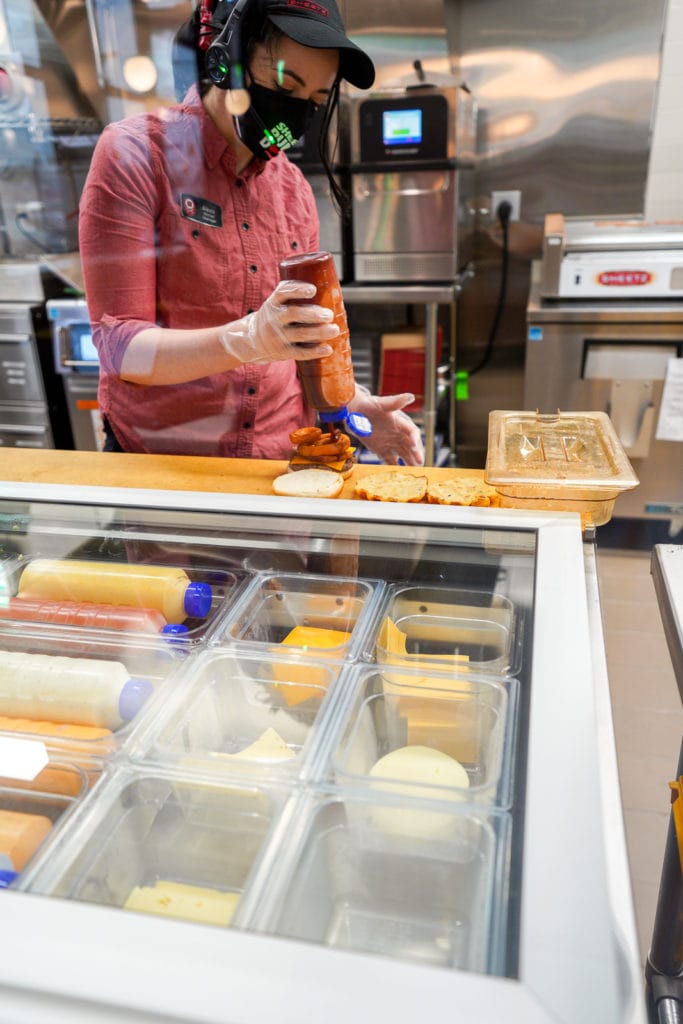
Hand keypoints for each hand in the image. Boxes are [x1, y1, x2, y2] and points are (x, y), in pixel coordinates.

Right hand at [218, 280, 338, 363]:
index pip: (283, 293)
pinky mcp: (282, 352)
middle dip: (313, 314)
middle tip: (329, 315)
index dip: (298, 290)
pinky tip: (327, 349)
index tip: (313, 290)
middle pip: (294, 314)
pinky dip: (314, 351)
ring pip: (300, 334)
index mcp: (273, 303)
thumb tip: (330, 292)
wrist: (251, 341)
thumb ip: (293, 296)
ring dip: (319, 332)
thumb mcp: (275, 304)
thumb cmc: (273, 318)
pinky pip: (299, 353)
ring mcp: (277, 337)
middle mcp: (273, 319)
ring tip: (334, 330)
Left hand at [349, 387, 424, 465]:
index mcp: (400, 423)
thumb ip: (395, 402)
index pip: (411, 432)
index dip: (415, 439)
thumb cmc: (368, 404)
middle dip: (415, 454)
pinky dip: (394, 466)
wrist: (353, 411)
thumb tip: (411, 396)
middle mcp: (398, 434)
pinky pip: (389, 459)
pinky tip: (397, 473)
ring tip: (413, 471)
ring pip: (403, 454)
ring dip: (408, 462)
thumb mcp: (381, 403)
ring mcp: (390, 443)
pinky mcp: (381, 450)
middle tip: (419, 463)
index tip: (414, 446)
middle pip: (410, 446)